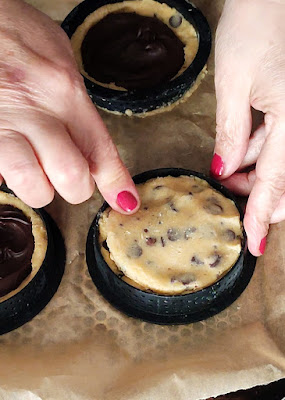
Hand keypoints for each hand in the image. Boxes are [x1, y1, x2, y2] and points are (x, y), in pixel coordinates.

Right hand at [0, 0, 139, 212]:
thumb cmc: (12, 31)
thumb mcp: (56, 54)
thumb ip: (75, 100)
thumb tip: (87, 142)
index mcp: (64, 89)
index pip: (99, 148)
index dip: (116, 182)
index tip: (125, 202)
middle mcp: (35, 110)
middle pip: (71, 177)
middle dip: (76, 187)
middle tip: (70, 178)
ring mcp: (2, 125)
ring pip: (32, 186)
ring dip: (40, 188)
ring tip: (36, 171)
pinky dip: (8, 176)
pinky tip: (10, 157)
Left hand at [212, 0, 284, 255]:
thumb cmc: (260, 21)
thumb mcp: (234, 81)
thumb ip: (231, 132)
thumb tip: (224, 169)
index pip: (276, 184)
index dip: (260, 217)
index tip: (253, 244)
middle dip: (259, 190)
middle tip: (229, 185)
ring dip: (259, 167)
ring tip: (231, 157)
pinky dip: (266, 146)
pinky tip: (248, 138)